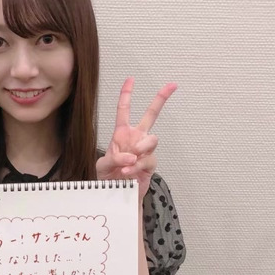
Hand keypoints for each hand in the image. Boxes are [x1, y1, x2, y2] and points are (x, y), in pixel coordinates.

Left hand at [96, 77, 176, 199]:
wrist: (117, 195)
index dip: (127, 94)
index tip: (131, 79)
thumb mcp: (102, 166)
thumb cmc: (108, 178)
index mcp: (122, 134)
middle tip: (171, 85)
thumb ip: (113, 158)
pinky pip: (149, 159)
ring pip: (152, 139)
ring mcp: (145, 151)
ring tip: (129, 160)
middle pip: (151, 114)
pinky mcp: (150, 164)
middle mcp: (136, 138)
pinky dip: (137, 166)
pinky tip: (128, 172)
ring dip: (141, 148)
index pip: (124, 110)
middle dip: (161, 98)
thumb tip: (130, 155)